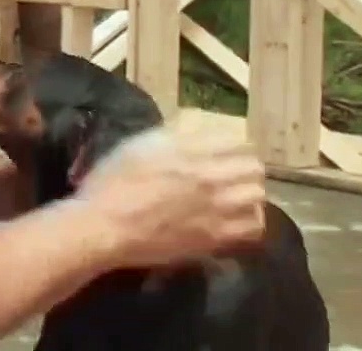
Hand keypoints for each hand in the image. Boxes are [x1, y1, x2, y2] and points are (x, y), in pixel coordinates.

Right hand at [73, 126, 266, 267]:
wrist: (103, 227)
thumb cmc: (114, 181)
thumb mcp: (140, 143)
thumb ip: (173, 132)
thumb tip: (198, 121)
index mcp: (192, 151)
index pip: (239, 142)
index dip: (236, 145)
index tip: (229, 151)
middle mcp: (210, 178)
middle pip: (254, 168)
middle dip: (246, 167)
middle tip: (234, 173)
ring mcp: (215, 211)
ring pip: (258, 196)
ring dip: (250, 193)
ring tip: (237, 197)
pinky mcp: (213, 239)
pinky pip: (251, 229)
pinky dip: (249, 221)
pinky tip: (235, 220)